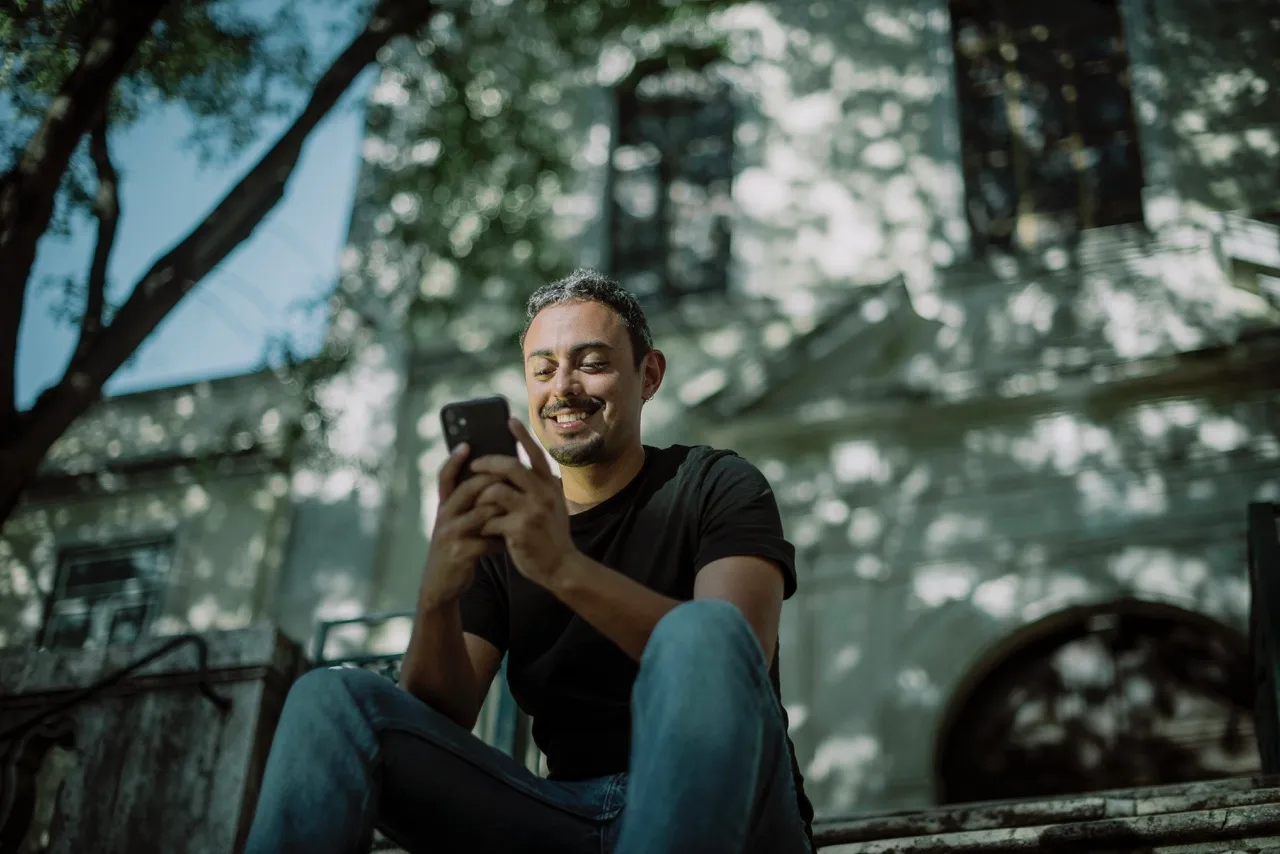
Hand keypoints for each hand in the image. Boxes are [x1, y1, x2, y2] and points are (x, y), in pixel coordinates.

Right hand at [420, 443, 503, 608]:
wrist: (442, 584)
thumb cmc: (457, 548)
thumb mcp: (457, 523)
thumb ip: (470, 504)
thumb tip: (495, 480)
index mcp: (445, 506)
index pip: (445, 477)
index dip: (453, 460)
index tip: (466, 445)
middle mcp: (444, 517)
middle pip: (467, 489)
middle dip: (493, 481)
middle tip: (514, 477)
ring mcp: (450, 535)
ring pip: (481, 513)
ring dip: (503, 511)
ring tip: (520, 510)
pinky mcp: (459, 553)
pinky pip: (487, 540)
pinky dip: (502, 540)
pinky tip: (512, 543)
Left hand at [470, 419, 576, 588]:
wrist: (561, 567)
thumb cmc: (551, 535)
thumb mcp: (553, 505)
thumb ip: (539, 487)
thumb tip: (516, 469)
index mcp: (550, 485)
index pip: (536, 454)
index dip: (522, 436)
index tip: (509, 420)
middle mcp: (544, 494)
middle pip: (510, 466)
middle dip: (488, 463)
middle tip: (474, 465)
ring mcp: (532, 511)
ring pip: (496, 490)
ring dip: (481, 495)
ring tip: (475, 502)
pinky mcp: (520, 530)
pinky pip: (491, 518)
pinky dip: (483, 523)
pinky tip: (483, 529)